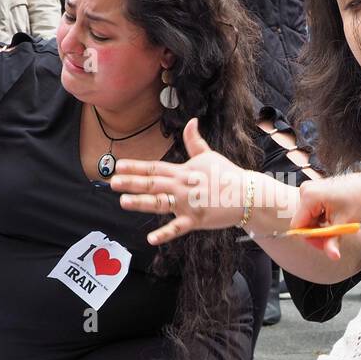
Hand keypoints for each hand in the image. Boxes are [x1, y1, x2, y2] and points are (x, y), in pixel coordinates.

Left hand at [109, 117, 250, 242]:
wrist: (248, 194)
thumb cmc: (227, 175)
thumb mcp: (209, 155)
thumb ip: (194, 141)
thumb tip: (191, 121)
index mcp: (183, 171)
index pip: (154, 167)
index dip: (135, 167)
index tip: (119, 166)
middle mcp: (182, 186)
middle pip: (153, 183)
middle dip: (132, 182)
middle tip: (112, 182)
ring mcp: (188, 204)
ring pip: (160, 203)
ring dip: (141, 203)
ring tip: (123, 201)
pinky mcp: (196, 220)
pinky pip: (178, 228)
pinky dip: (165, 234)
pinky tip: (151, 238)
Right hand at [286, 170, 360, 259]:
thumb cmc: (358, 200)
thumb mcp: (344, 223)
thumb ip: (334, 241)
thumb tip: (332, 256)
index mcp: (309, 197)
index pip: (298, 226)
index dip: (310, 237)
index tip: (323, 243)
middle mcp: (305, 191)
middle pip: (302, 222)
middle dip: (316, 233)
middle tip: (332, 238)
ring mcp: (309, 190)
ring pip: (307, 218)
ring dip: (319, 226)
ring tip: (335, 226)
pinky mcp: (313, 191)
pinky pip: (311, 211)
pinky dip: (320, 218)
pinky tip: (332, 218)